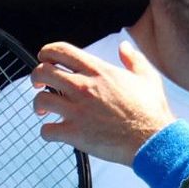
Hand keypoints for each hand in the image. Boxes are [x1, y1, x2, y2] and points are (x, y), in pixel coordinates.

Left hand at [32, 41, 175, 164]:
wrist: (152, 140)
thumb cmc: (151, 111)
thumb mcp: (147, 77)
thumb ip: (133, 59)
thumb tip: (123, 47)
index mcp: (98, 71)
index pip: (61, 51)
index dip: (47, 52)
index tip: (45, 58)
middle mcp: (84, 87)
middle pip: (43, 72)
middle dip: (36, 76)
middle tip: (38, 83)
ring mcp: (77, 111)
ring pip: (40, 99)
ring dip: (38, 104)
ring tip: (43, 109)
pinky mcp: (75, 133)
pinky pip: (47, 130)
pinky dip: (47, 131)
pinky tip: (54, 131)